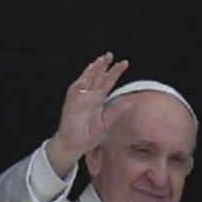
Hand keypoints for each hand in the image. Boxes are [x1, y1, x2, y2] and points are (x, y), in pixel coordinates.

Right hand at [46, 52, 129, 174]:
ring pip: (86, 81)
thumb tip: (130, 104)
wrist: (74, 146)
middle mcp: (89, 97)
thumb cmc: (87, 135)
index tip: (124, 63)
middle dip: (103, 66)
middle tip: (110, 55)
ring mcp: (79, 99)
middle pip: (97, 77)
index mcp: (98, 100)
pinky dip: (79, 85)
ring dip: (91, 71)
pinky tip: (85, 78)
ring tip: (99, 61)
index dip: (115, 72)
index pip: (107, 82)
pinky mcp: (71, 105)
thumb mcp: (106, 123)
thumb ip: (116, 112)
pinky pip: (74, 93)